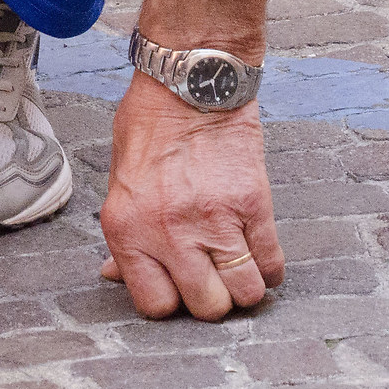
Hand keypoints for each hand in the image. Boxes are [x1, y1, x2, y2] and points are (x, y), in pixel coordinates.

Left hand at [98, 75, 283, 320]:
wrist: (191, 81)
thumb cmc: (150, 124)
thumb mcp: (118, 179)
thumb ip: (123, 234)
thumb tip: (117, 273)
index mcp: (127, 228)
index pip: (154, 305)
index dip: (170, 300)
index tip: (177, 285)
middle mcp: (169, 232)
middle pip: (205, 307)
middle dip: (211, 299)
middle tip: (210, 275)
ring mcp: (215, 221)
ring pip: (244, 294)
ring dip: (243, 286)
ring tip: (236, 266)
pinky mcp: (253, 205)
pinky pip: (271, 263)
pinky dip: (268, 267)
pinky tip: (257, 252)